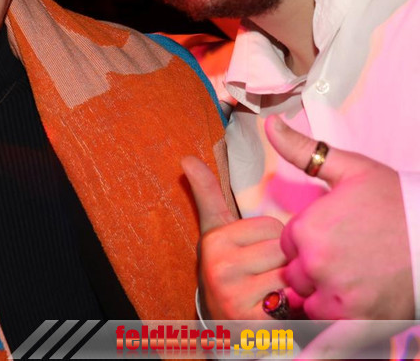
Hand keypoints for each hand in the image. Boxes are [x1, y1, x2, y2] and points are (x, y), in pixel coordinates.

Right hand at [183, 156, 291, 319]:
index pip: (271, 226)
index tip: (256, 252)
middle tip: (269, 272)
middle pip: (282, 249)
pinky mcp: (254, 321)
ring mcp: (235, 295)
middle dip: (284, 261)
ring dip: (292, 284)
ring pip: (290, 275)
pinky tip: (281, 307)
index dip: (272, 239)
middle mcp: (221, 267)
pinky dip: (295, 305)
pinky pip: (294, 301)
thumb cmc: (226, 268)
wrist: (223, 324)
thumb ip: (208, 193)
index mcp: (215, 240)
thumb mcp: (216, 230)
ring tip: (276, 289)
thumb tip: (187, 158)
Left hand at [267, 116, 413, 318]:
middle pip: (294, 274)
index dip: (308, 241)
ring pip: (309, 300)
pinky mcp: (358, 320)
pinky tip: (360, 296)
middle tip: (348, 258)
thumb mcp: (351, 170)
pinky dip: (339, 316)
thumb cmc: (399, 202)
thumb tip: (270, 124)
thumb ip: (304, 151)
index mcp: (307, 229)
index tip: (335, 236)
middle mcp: (316, 264)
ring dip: (324, 293)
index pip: (286, 244)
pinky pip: (329, 323)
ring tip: (354, 277)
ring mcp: (337, 295)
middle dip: (313, 268)